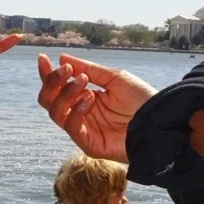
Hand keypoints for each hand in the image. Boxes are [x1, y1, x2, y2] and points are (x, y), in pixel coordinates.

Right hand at [36, 54, 155, 160]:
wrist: (160, 119)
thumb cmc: (142, 99)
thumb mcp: (113, 78)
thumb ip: (88, 69)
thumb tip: (62, 58)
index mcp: (84, 98)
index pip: (57, 88)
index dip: (48, 75)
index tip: (43, 58)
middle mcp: (80, 114)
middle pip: (49, 101)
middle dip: (52, 83)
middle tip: (65, 70)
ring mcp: (83, 130)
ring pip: (55, 113)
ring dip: (65, 93)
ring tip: (82, 80)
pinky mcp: (89, 145)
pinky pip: (71, 127)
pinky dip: (76, 110)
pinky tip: (91, 97)